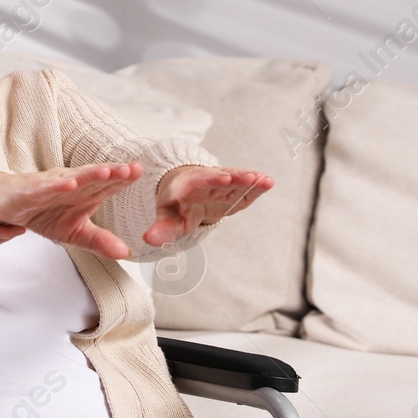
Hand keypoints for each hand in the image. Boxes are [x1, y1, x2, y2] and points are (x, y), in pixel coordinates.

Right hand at [0, 163, 142, 259]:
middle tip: (131, 169)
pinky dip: (55, 186)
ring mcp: (48, 185)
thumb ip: (99, 241)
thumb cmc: (41, 213)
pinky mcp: (28, 191)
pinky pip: (43, 188)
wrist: (3, 207)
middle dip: (112, 173)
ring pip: (71, 179)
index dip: (122, 178)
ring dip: (88, 175)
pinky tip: (67, 184)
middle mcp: (68, 184)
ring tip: (106, 171)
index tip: (139, 171)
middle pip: (93, 177)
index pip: (105, 185)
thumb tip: (125, 253)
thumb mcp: (73, 233)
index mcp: (82, 193)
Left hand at [145, 166, 272, 246]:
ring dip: (249, 179)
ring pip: (237, 179)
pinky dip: (256, 184)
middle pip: (222, 177)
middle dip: (234, 177)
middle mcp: (207, 179)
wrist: (185, 188)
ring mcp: (223, 182)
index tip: (223, 178)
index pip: (200, 181)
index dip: (212, 179)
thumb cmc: (175, 204)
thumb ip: (161, 228)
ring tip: (264, 179)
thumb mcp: (167, 216)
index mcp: (189, 184)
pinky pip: (246, 186)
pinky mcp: (235, 188)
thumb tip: (148, 240)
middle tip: (249, 177)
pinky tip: (269, 182)